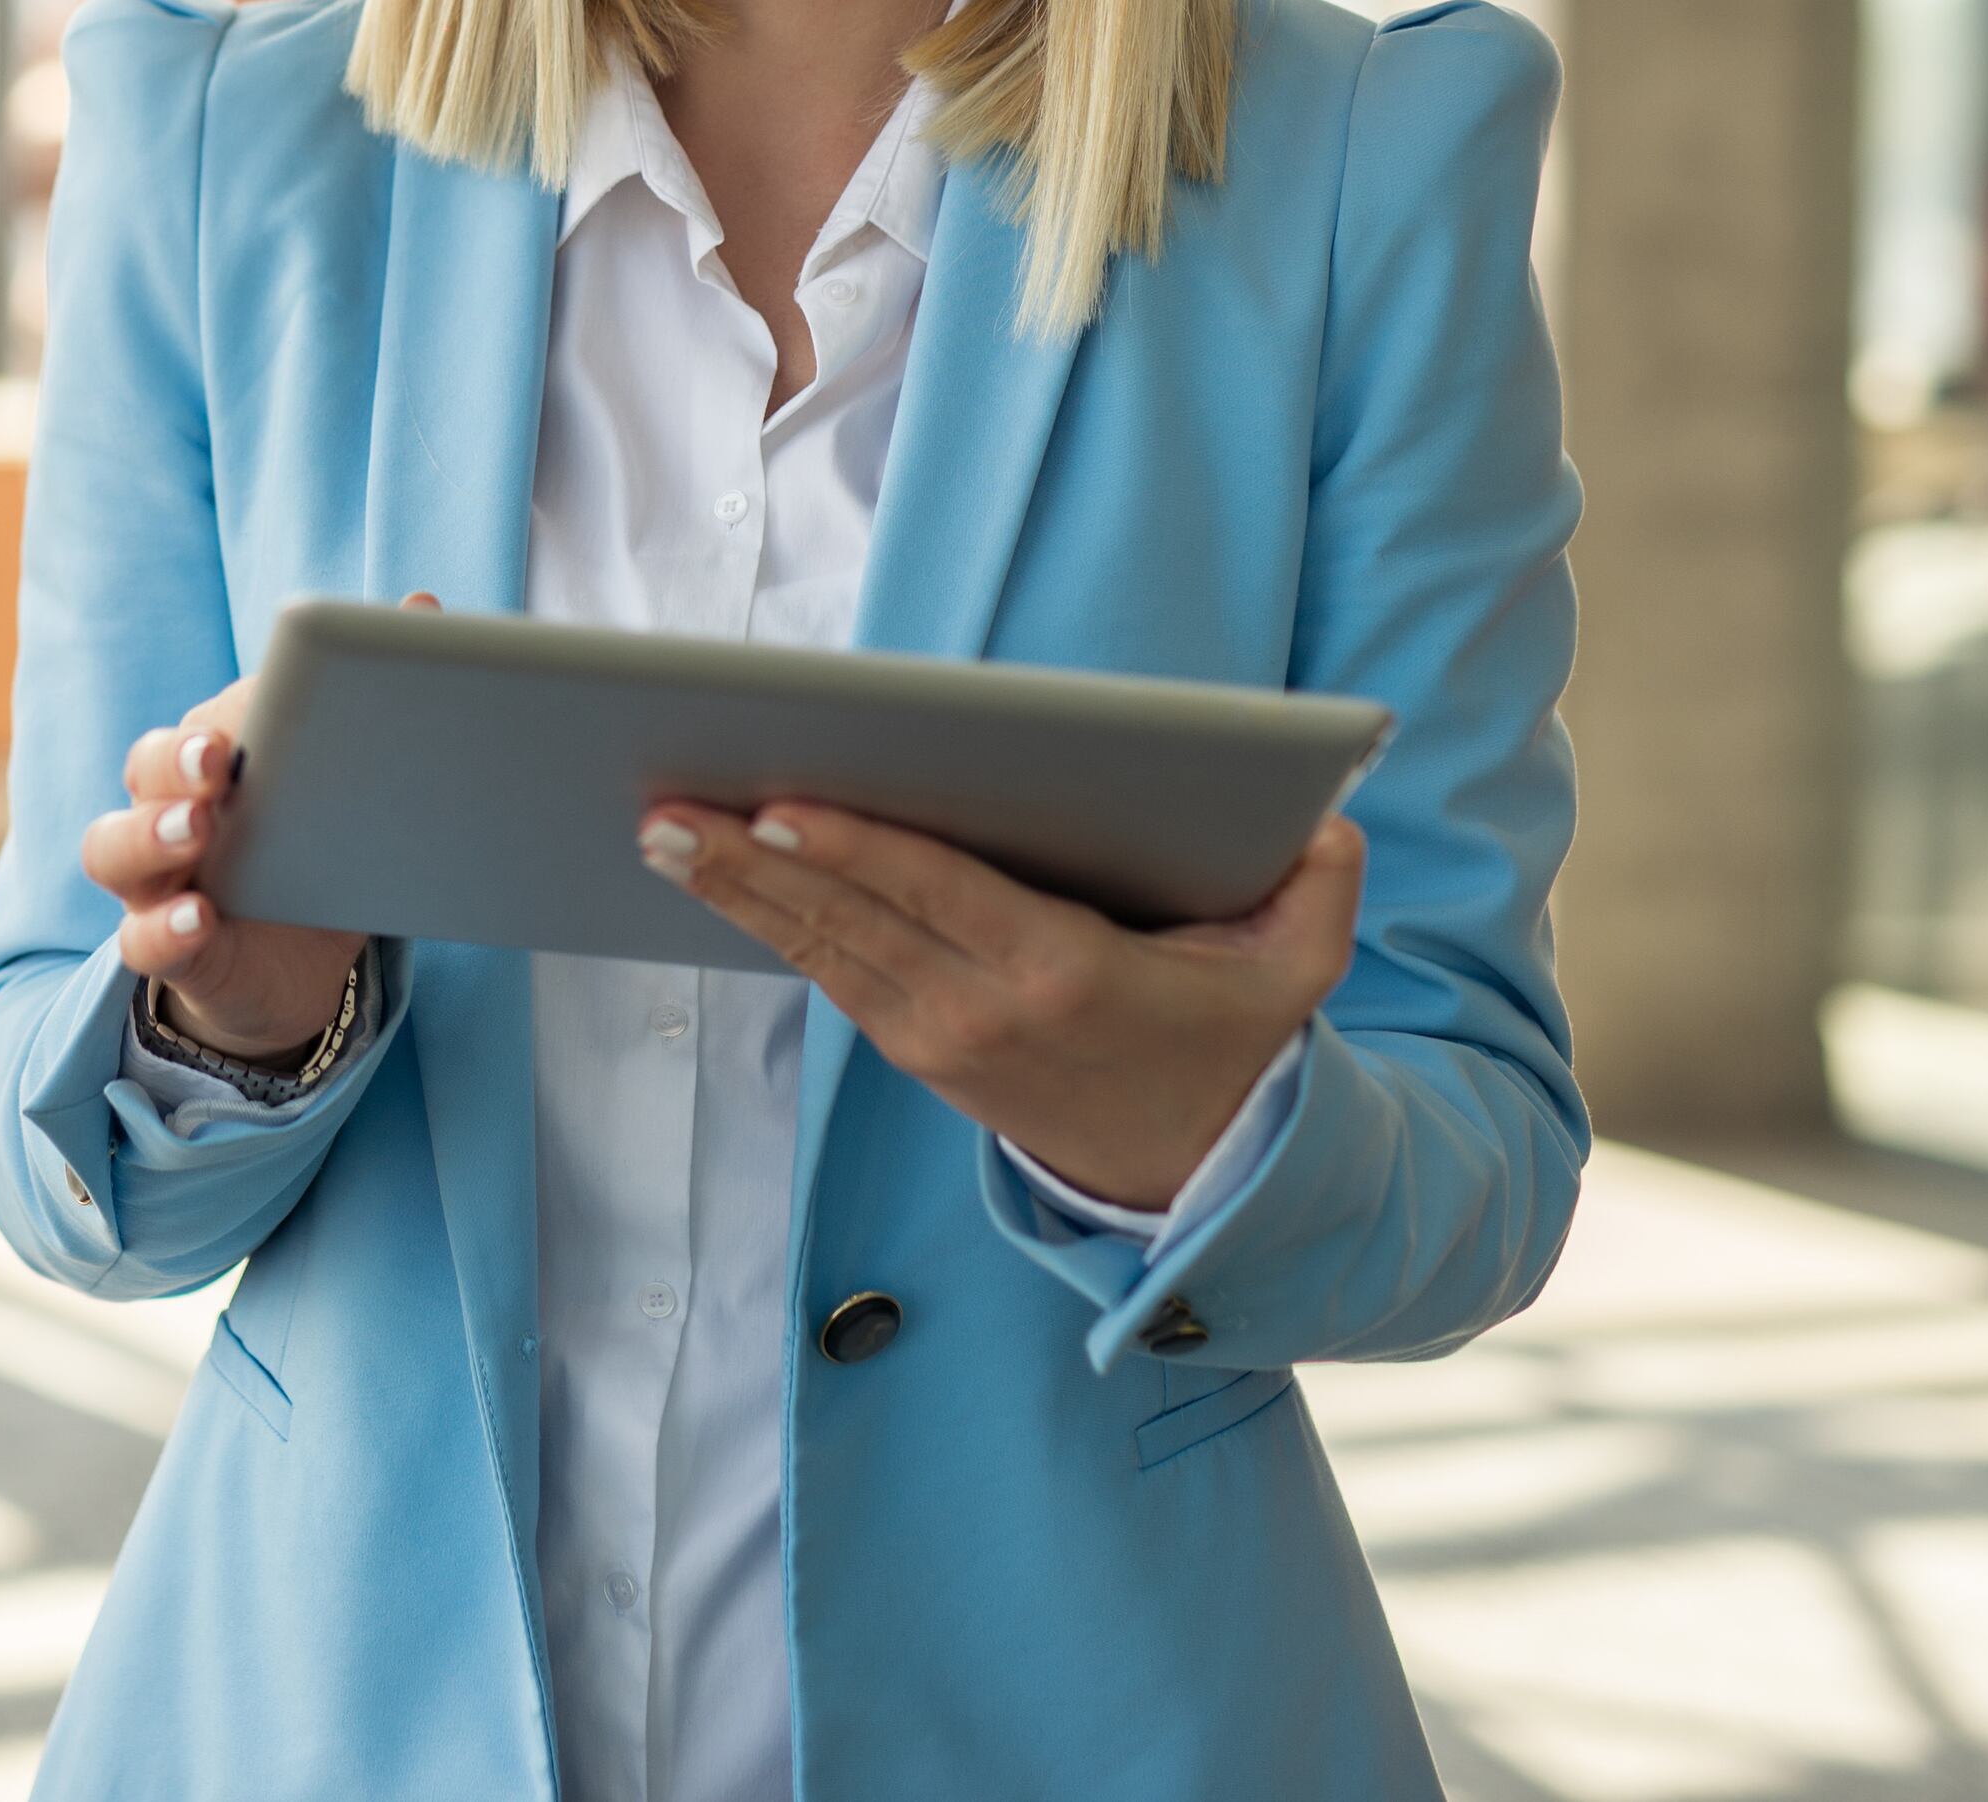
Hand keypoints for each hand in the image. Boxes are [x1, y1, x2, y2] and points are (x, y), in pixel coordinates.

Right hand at [80, 592, 441, 1059]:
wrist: (300, 966)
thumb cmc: (315, 855)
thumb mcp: (346, 784)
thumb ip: (372, 699)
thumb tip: (423, 603)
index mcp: (207, 762)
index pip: (197, 725)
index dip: (221, 716)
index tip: (255, 708)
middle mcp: (164, 812)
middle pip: (143, 771)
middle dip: (174, 760)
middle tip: (217, 759)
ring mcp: (154, 882)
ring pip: (112, 850)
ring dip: (149, 834)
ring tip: (196, 830)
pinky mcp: (166, 949)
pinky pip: (140, 940)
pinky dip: (163, 927)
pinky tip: (199, 918)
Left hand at [643, 799, 1362, 1211]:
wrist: (1196, 1182)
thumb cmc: (1236, 1047)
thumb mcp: (1297, 977)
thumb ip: (1319, 895)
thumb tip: (1327, 824)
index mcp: (1063, 976)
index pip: (939, 897)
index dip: (857, 851)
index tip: (781, 804)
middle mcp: (982, 1012)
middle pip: (851, 920)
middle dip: (752, 864)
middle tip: (666, 809)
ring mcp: (938, 1040)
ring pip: (820, 949)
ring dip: (735, 891)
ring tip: (659, 830)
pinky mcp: (915, 1052)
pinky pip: (829, 974)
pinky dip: (768, 923)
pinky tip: (714, 873)